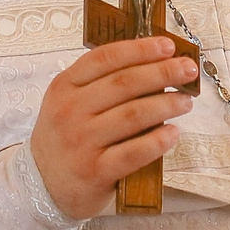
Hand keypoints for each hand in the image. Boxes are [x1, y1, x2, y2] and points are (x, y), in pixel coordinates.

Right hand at [28, 37, 198, 220]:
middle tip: (188, 70)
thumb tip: (155, 63)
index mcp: (65, 86)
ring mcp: (82, 142)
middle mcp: (70, 111)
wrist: (40, 184)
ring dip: (166, 104)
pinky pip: (133, 153)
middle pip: (124, 83)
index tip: (168, 45)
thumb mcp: (69, 102)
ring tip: (186, 101)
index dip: (140, 49)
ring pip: (133, 115)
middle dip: (162, 72)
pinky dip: (157, 141)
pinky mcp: (95, 171)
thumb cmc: (65, 136)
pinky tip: (173, 133)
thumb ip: (101, 83)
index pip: (105, 58)